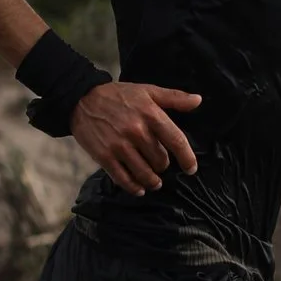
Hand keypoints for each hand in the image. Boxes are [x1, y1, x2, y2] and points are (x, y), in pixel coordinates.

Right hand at [72, 81, 200, 195]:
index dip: (187, 158)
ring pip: (145, 174)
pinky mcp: (104, 157)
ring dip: (152, 181)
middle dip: (163, 165)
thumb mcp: (147, 91)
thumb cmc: (118, 95)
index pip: (176, 141)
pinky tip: (140, 189)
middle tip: (159, 164)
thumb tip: (198, 100)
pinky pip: (124, 179)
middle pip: (161, 161)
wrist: (81, 99)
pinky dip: (134, 188)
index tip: (191, 169)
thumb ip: (174, 97)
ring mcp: (119, 146)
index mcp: (151, 115)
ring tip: (154, 182)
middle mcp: (136, 132)